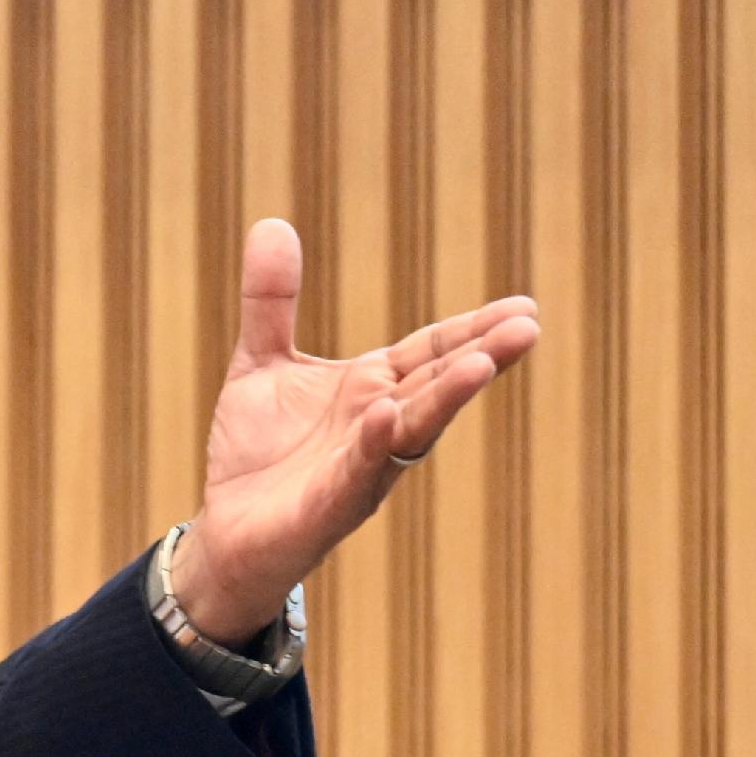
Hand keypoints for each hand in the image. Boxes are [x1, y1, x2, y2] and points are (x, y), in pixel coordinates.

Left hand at [171, 217, 540, 640]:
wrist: (227, 533)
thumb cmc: (259, 453)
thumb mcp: (260, 363)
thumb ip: (272, 301)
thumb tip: (273, 223)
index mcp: (372, 389)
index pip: (431, 352)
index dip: (473, 329)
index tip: (525, 306)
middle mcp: (378, 426)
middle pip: (437, 385)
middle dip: (479, 356)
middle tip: (528, 327)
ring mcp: (359, 467)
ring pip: (412, 429)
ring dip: (445, 399)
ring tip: (480, 365)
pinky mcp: (328, 505)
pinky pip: (357, 471)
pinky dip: (374, 445)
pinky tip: (386, 415)